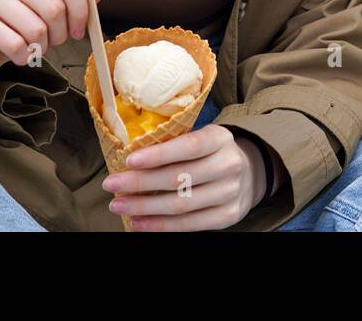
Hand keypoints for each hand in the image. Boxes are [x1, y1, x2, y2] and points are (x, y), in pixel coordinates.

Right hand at [0, 0, 105, 83]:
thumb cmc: (20, 21)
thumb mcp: (49, 5)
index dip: (81, 8)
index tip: (80, 29)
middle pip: (54, 7)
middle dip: (61, 33)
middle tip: (54, 41)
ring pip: (36, 29)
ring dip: (42, 46)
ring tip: (34, 45)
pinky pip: (16, 45)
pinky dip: (24, 57)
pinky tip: (19, 54)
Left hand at [103, 124, 266, 230]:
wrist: (250, 172)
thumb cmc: (212, 152)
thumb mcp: (202, 137)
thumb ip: (176, 143)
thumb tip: (130, 155)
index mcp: (221, 139)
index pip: (190, 146)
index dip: (159, 154)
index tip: (129, 160)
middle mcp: (229, 165)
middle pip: (180, 178)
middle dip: (140, 183)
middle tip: (111, 184)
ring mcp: (230, 193)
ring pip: (180, 205)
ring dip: (144, 207)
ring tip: (118, 205)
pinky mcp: (227, 216)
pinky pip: (189, 225)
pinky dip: (159, 226)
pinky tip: (138, 222)